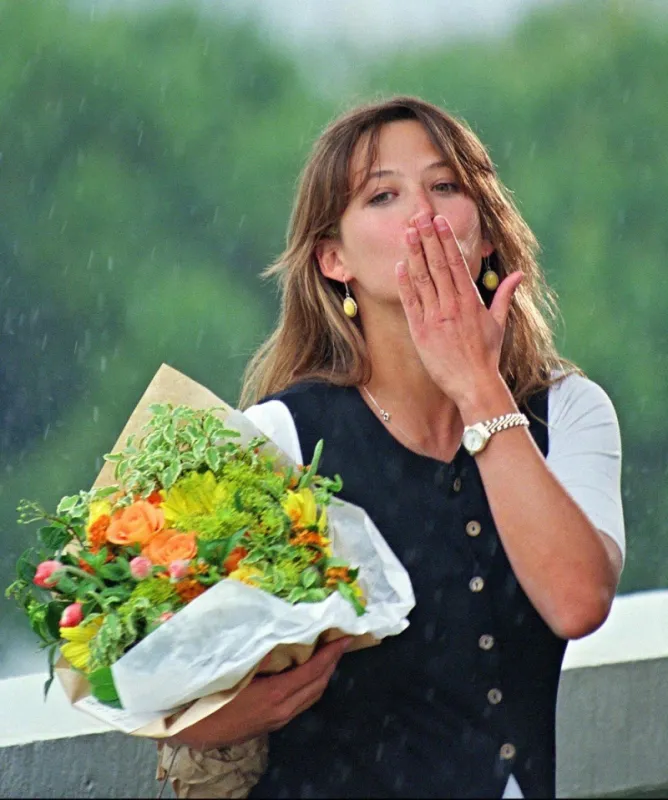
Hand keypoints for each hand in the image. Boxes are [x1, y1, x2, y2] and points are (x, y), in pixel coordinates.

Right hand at [170, 636, 351, 750]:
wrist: (189, 731)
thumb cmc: (208, 695)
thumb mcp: (234, 669)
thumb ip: (260, 653)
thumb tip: (281, 632)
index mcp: (275, 694)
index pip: (313, 671)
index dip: (331, 653)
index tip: (344, 637)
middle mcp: (282, 709)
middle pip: (318, 685)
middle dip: (332, 663)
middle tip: (339, 641)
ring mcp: (278, 719)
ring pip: (311, 696)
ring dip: (323, 675)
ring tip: (327, 654)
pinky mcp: (271, 724)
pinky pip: (301, 703)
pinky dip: (310, 685)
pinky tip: (305, 674)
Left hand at [396, 212, 522, 409]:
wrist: (474, 384)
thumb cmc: (487, 355)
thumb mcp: (498, 323)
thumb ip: (504, 295)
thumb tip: (518, 274)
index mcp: (470, 300)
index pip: (456, 262)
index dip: (445, 240)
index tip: (437, 221)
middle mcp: (452, 305)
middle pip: (437, 265)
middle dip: (427, 239)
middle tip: (418, 217)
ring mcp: (435, 317)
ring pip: (422, 279)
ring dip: (414, 254)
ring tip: (407, 233)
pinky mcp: (421, 332)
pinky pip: (411, 303)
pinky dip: (405, 283)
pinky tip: (399, 266)